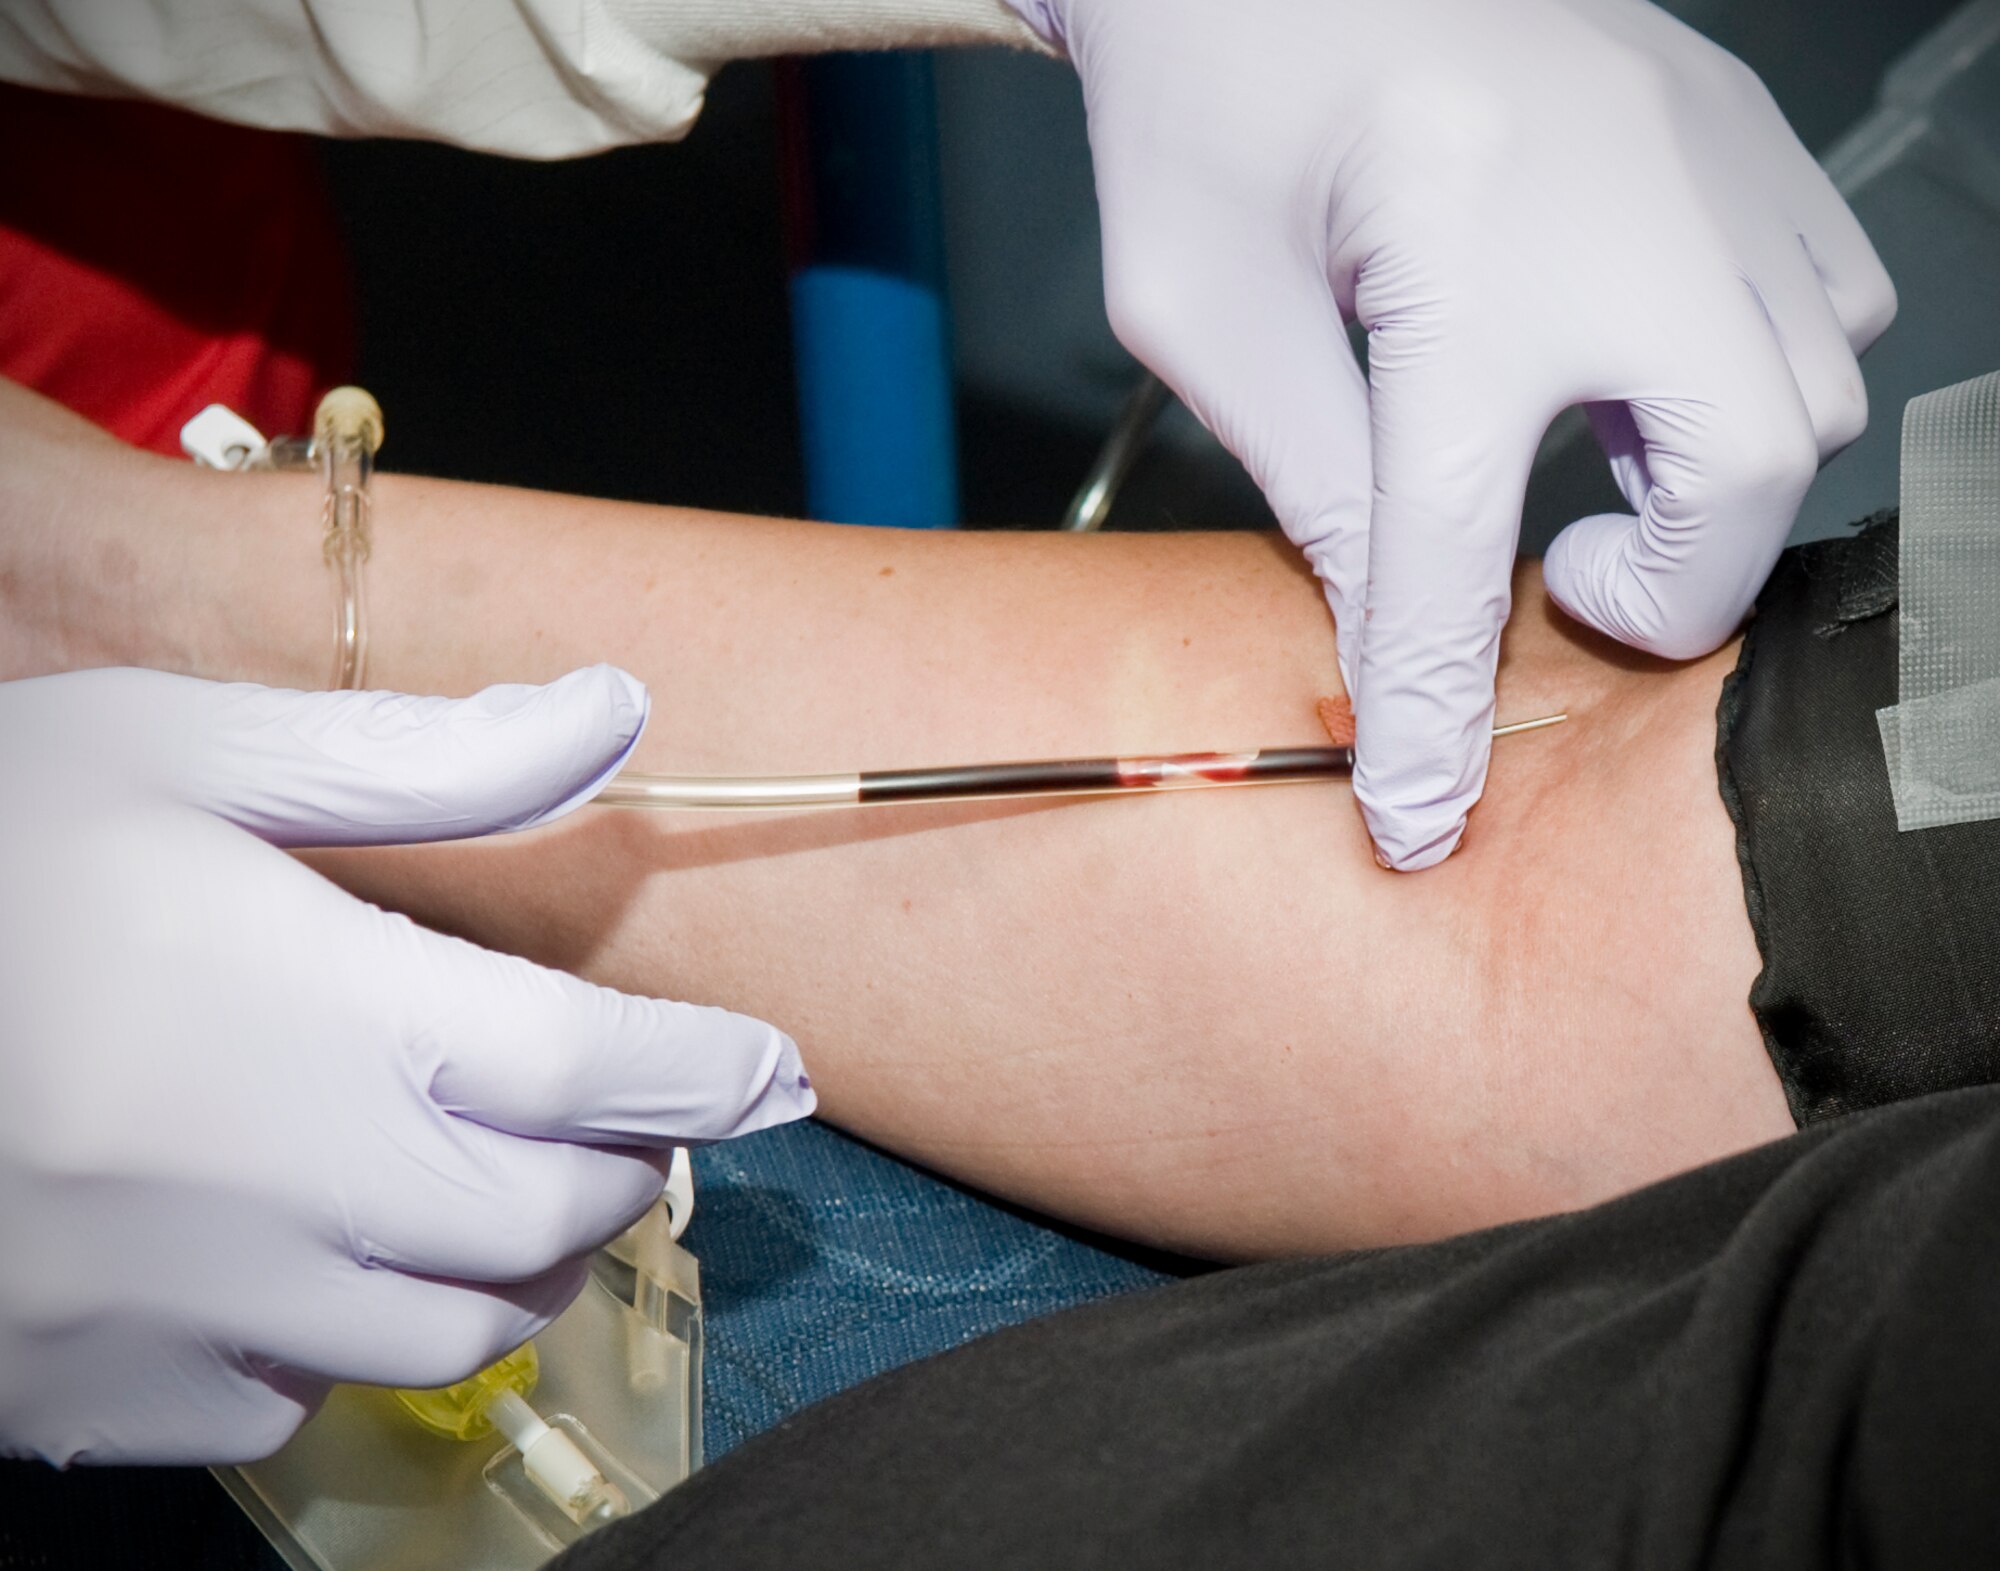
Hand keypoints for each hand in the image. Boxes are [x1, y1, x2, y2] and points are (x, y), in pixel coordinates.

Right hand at [0, 665, 812, 1465]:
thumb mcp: (173, 752)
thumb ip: (417, 758)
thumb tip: (616, 711)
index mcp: (326, 1019)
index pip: (601, 1070)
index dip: (713, 1072)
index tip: (779, 1072)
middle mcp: (287, 1192)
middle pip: (551, 1220)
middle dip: (620, 1170)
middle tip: (618, 1112)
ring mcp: (188, 1316)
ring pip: (447, 1332)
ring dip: (504, 1255)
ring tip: (482, 1172)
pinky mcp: (94, 1398)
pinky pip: (294, 1403)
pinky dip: (344, 1334)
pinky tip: (297, 1248)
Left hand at [1007, 0, 1893, 866]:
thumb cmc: (1200, 93)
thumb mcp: (1203, 316)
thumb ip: (1313, 487)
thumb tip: (1394, 645)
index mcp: (1456, 249)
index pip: (1459, 550)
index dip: (1441, 709)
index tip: (1425, 817)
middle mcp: (1620, 194)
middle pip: (1745, 469)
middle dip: (1667, 587)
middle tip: (1558, 591)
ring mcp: (1697, 147)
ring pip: (1816, 385)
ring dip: (1717, 485)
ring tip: (1588, 478)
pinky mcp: (1725, 121)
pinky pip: (1825, 289)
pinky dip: (1757, 377)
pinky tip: (1638, 379)